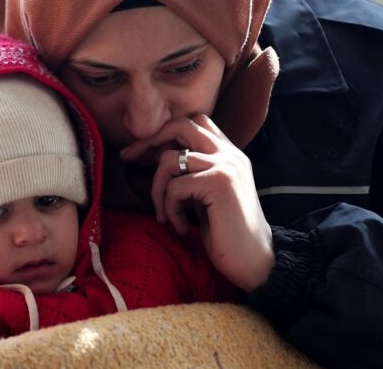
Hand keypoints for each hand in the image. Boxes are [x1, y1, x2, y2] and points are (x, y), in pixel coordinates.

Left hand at [120, 115, 273, 291]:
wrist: (254, 261)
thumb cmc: (226, 233)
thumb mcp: (206, 196)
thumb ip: (192, 173)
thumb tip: (156, 156)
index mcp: (229, 154)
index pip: (195, 122)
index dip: (166, 133)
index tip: (144, 153)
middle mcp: (230, 154)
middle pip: (181, 125)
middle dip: (149, 141)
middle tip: (128, 158)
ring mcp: (226, 165)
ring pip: (169, 159)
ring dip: (158, 190)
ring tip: (166, 215)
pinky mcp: (219, 183)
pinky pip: (174, 187)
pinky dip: (170, 210)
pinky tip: (181, 228)